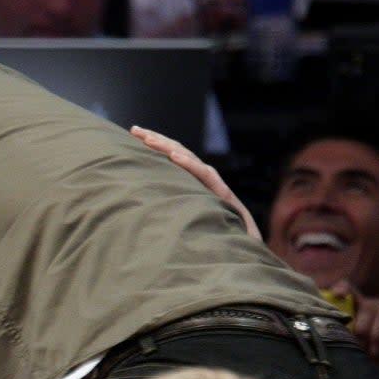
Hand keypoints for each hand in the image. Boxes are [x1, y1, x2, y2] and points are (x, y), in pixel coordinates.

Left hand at [129, 124, 260, 239]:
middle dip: (156, 139)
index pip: (172, 159)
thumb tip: (140, 212)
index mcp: (194, 184)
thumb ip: (170, 212)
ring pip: (189, 160)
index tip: (133, 136)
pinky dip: (189, 165)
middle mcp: (204, 181)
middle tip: (134, 130)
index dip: (155, 146)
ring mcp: (215, 186)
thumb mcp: (187, 223)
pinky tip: (174, 157)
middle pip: (178, 153)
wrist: (246, 248)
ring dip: (168, 147)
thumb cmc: (216, 238)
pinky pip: (205, 177)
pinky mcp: (224, 196)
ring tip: (148, 139)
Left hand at [335, 280, 378, 378]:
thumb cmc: (369, 361)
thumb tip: (327, 326)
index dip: (343, 288)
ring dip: (378, 336)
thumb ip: (343, 331)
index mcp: (361, 308)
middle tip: (363, 348)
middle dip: (362, 330)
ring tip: (377, 352)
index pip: (350, 289)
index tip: (337, 294)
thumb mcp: (352, 346)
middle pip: (368, 305)